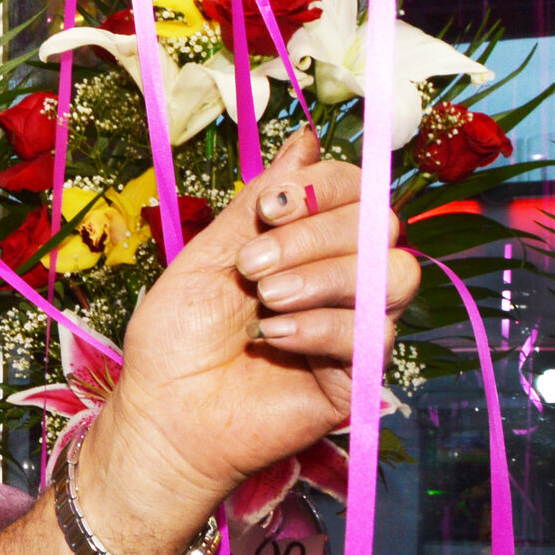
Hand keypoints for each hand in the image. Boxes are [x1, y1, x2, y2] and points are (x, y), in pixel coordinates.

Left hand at [90, 128, 417, 532]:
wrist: (162, 415)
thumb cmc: (175, 341)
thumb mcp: (208, 257)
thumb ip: (257, 204)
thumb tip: (305, 139)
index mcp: (308, 244)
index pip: (357, 190)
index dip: (326, 186)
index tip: (269, 206)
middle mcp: (341, 278)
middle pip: (380, 225)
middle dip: (314, 234)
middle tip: (252, 265)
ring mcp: (354, 325)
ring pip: (392, 273)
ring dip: (324, 276)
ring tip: (265, 300)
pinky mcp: (358, 375)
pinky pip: (372, 333)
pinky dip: (321, 326)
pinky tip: (275, 336)